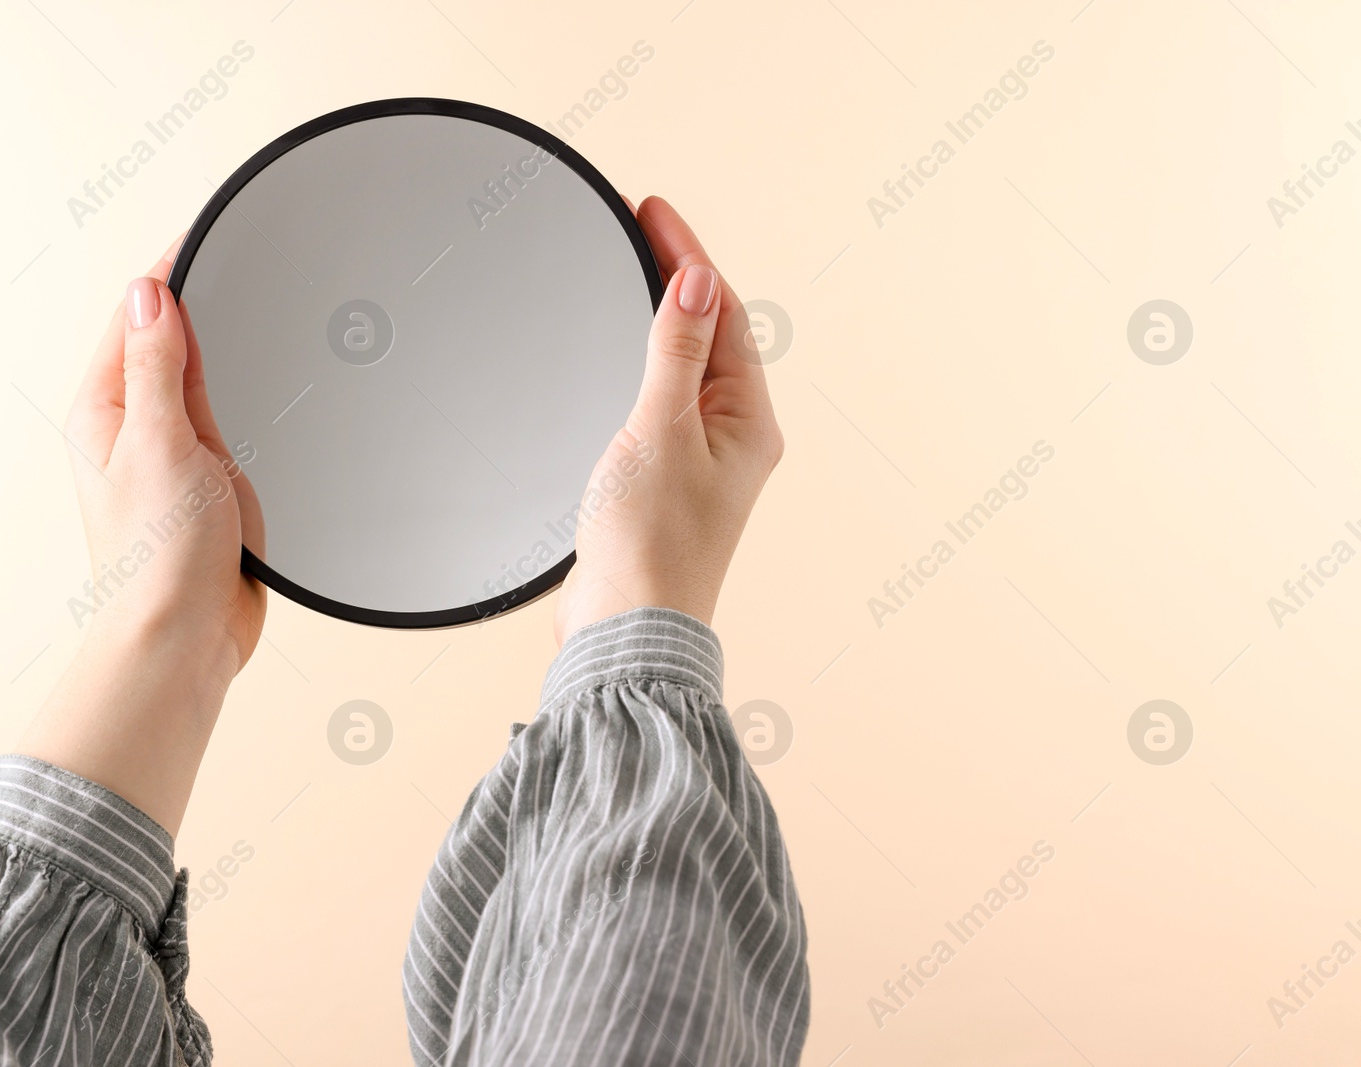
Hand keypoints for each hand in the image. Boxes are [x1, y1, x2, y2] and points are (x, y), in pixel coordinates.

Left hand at [15, 239, 265, 834]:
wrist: (187, 637)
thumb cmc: (162, 557)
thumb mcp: (160, 443)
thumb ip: (158, 366)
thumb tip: (149, 289)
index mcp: (104, 409)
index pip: (138, 313)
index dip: (173, 267)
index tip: (211, 226)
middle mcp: (134, 426)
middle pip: (171, 339)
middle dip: (206, 300)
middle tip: (250, 251)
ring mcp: (173, 454)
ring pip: (204, 378)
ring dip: (230, 347)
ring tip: (264, 299)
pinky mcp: (211, 482)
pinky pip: (230, 419)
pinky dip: (249, 393)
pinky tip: (274, 381)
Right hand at [553, 196, 783, 644]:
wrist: (623, 630)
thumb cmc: (649, 547)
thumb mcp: (660, 430)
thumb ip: (677, 351)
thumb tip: (698, 280)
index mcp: (749, 423)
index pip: (725, 314)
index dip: (690, 256)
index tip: (655, 210)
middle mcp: (732, 438)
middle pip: (710, 334)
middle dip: (680, 276)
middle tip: (644, 224)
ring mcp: (697, 460)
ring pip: (684, 367)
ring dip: (664, 317)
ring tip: (637, 267)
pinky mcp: (660, 481)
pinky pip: (658, 401)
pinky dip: (641, 362)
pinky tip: (624, 352)